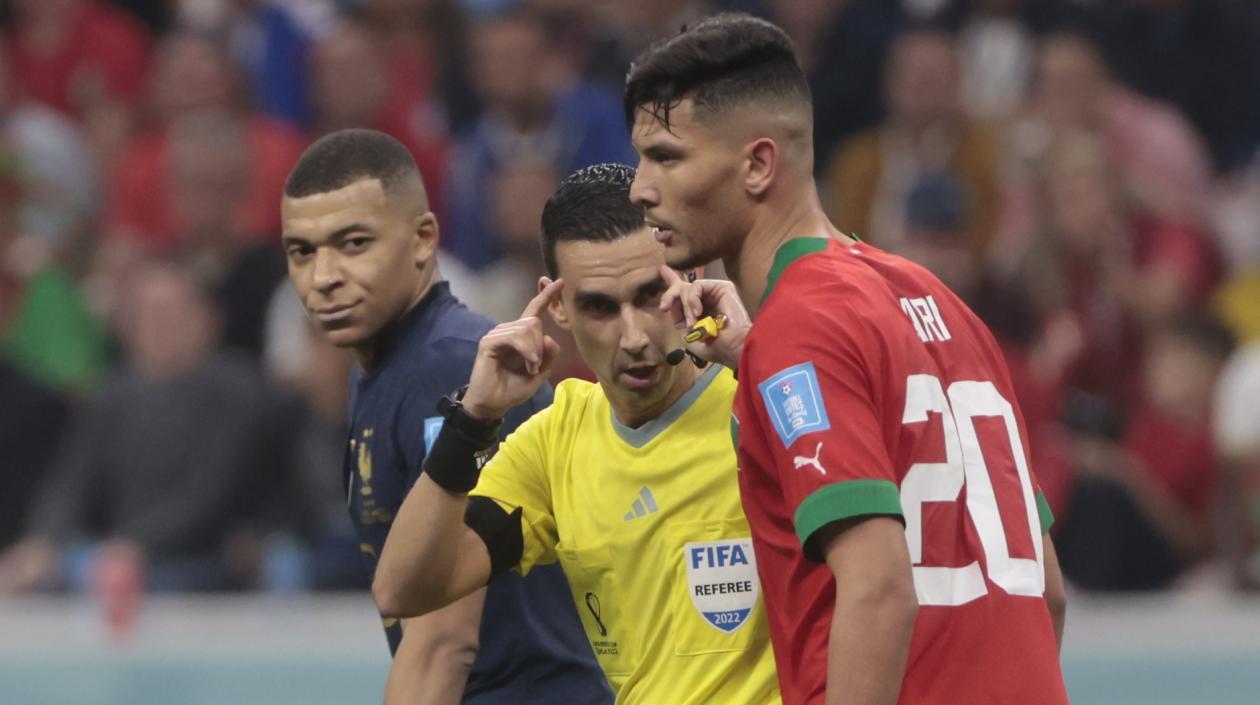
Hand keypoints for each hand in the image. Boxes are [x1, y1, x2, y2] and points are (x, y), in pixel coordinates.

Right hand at [462, 280, 563, 419]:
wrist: (493, 404)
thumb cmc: (513, 389)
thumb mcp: (540, 373)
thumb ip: (549, 354)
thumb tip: (550, 337)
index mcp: (520, 335)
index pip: (534, 310)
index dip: (547, 295)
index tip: (560, 281)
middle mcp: (508, 330)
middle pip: (535, 322)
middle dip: (540, 346)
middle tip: (534, 366)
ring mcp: (497, 334)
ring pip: (528, 328)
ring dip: (534, 352)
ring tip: (528, 369)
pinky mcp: (489, 342)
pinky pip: (516, 337)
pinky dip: (527, 351)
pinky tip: (527, 365)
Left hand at [659, 266, 750, 369]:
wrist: (731, 348)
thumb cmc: (712, 346)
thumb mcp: (687, 333)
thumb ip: (678, 316)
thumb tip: (671, 301)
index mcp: (699, 308)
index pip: (684, 290)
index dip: (672, 280)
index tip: (662, 269)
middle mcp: (706, 298)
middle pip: (682, 286)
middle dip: (669, 295)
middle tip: (664, 308)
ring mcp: (714, 291)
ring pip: (688, 286)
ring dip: (685, 306)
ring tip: (693, 321)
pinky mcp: (722, 286)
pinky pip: (697, 285)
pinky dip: (692, 299)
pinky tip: (698, 312)